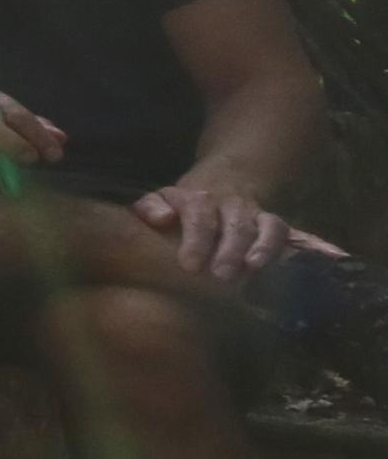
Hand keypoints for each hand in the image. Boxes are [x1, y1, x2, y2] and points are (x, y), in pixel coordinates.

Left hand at [137, 176, 299, 286]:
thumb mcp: (160, 199)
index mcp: (198, 199)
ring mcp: (255, 213)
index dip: (196, 240)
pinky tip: (307, 254)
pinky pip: (286, 230)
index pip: (199, 215)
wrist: (219, 182)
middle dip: (230, 250)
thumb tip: (162, 218)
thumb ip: (150, 208)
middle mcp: (230, 204)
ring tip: (254, 267)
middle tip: (222, 275)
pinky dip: (300, 241)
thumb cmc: (181, 205)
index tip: (190, 266)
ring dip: (262, 247)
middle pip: (235, 224)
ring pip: (265, 225)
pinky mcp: (273, 223)